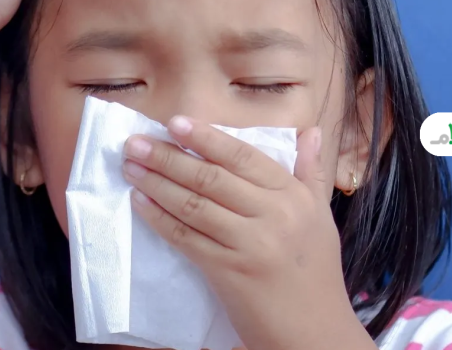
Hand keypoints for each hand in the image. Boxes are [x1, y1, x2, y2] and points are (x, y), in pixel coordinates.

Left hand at [122, 117, 374, 349]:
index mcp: (294, 197)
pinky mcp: (228, 272)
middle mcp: (274, 215)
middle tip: (135, 142)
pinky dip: (160, 218)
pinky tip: (140, 203)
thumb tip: (309, 132)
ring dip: (157, 183)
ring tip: (130, 166)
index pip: (244, 156)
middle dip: (168, 156)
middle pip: (211, 177)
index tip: (175, 122)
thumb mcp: (321, 216)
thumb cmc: (316, 272)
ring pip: (194, 204)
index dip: (206, 137)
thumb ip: (310, 172)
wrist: (314, 332)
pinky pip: (186, 238)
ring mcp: (250, 244)